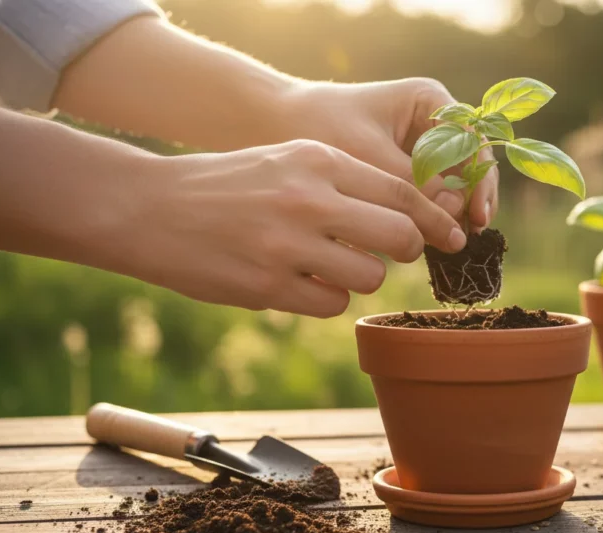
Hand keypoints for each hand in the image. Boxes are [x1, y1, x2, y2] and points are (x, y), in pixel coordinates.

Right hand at [127, 139, 465, 316]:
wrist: (150, 207)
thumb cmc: (230, 183)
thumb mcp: (288, 158)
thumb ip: (345, 181)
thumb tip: (408, 218)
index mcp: (318, 160)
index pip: (403, 190)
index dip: (436, 218)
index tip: (452, 235)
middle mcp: (308, 199)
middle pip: (399, 236)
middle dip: (407, 250)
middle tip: (393, 253)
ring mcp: (287, 245)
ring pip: (368, 278)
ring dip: (360, 278)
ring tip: (328, 265)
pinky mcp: (267, 287)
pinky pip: (331, 305)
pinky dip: (325, 298)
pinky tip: (298, 282)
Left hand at [282, 78, 499, 231]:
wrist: (273, 124)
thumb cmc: (317, 127)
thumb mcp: (365, 156)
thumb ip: (410, 184)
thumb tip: (453, 216)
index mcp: (430, 101)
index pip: (474, 142)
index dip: (480, 181)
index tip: (475, 215)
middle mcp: (435, 122)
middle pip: (472, 167)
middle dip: (472, 202)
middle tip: (466, 237)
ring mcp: (424, 148)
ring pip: (456, 186)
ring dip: (456, 214)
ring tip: (450, 245)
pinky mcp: (408, 172)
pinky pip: (433, 197)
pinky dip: (435, 219)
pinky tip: (431, 243)